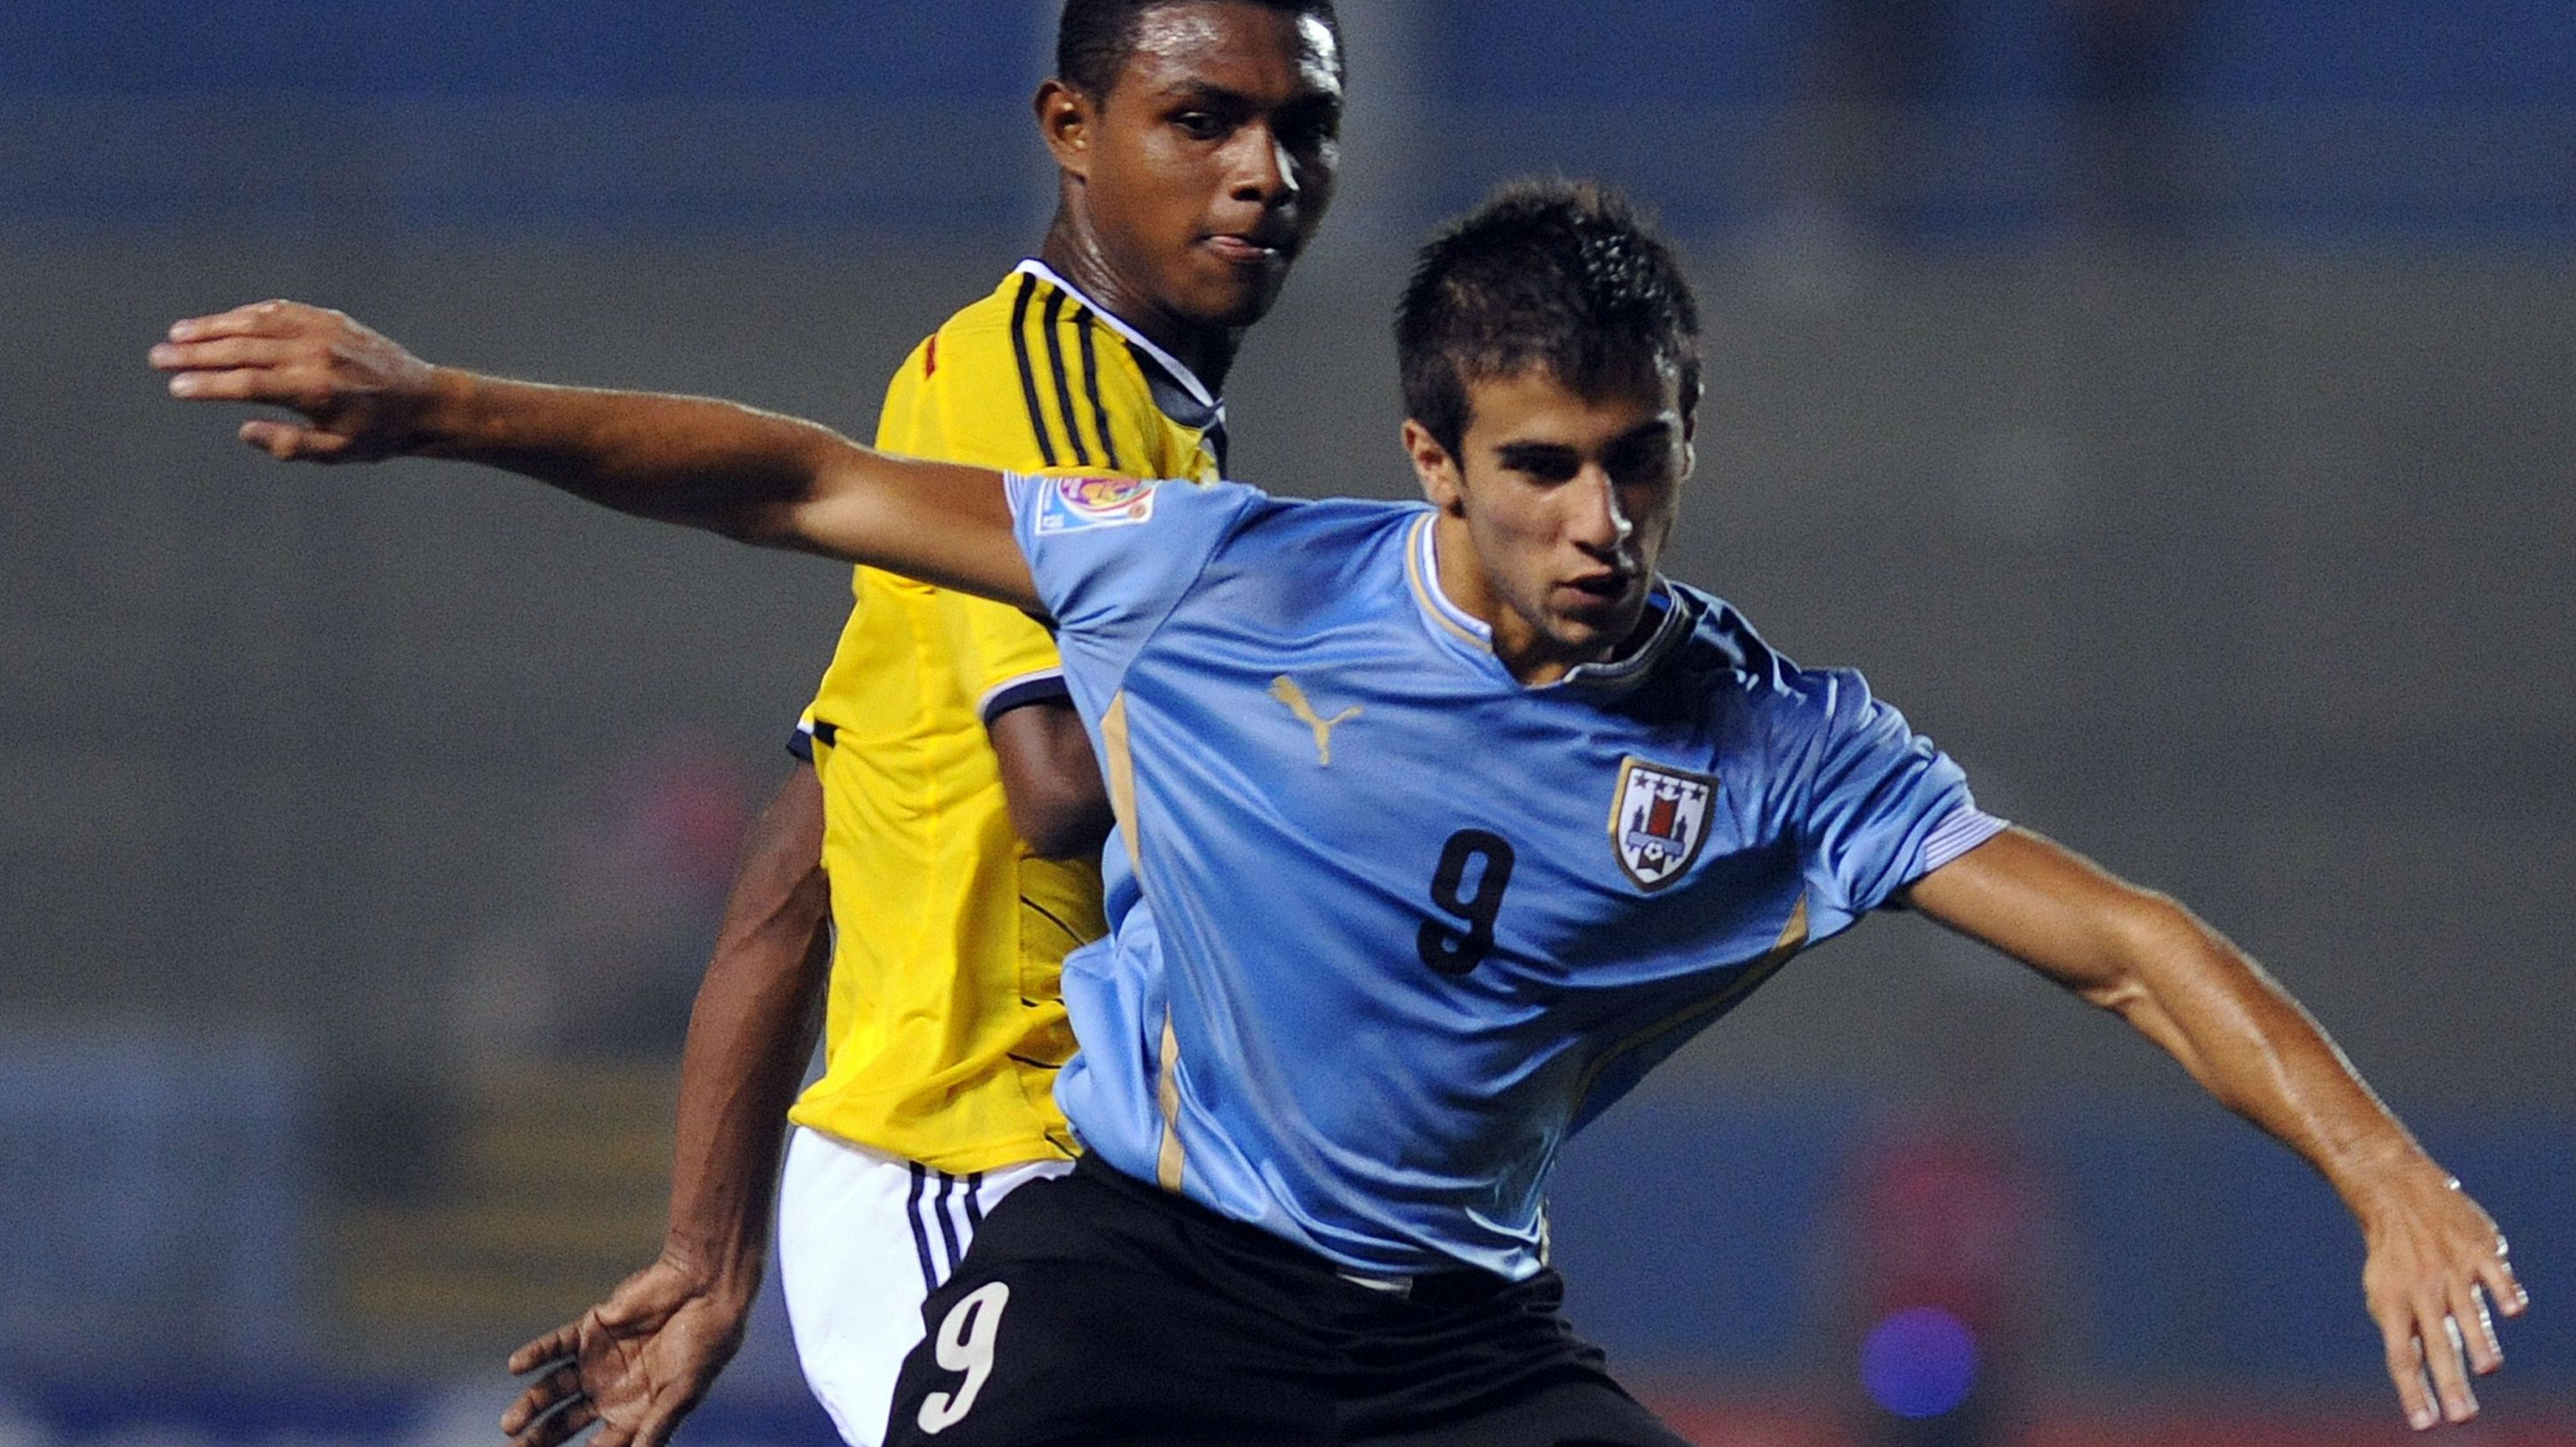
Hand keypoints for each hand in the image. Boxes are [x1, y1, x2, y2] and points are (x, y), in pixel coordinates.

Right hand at [150, 299, 437, 461]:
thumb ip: (288, 445)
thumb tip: (242, 429)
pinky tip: (224, 322)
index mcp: (315, 390)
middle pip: (242, 349)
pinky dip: (248, 314)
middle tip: (157, 357)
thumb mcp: (338, 452)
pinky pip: (281, 310)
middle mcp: (316, 354)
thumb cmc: (379, 435)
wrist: (426, 401)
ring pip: (256, 323)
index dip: (208, 384)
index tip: (175, 386)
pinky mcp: (331, 319)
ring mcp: (323, 332)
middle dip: (195, 353)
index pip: (247, 384)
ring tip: (178, 335)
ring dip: (214, 327)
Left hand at [501, 1253, 753, 1446]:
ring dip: (531, 1404)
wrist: (705, 1287)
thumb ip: (657, 1425)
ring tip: (510, 1425)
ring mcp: (598, 1360)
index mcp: (636, 1411)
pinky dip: (536, 1355)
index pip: (600, 1445)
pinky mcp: (591, 1330)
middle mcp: (612, 1390)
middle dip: (540, 1439)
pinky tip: (516, 1366)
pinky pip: (556, 1346)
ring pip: (554, 1388)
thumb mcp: (683, 1391)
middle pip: (566, 1422)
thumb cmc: (707, 1342)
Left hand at [2355, 1166, 2526, 1430]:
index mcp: (2393, 1303)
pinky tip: (2513, 1310)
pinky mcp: (2479, 1249)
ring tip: (2487, 1368)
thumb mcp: (2386, 1292)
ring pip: (2467, 1309)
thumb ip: (2406, 1333)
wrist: (2397, 1192)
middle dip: (2451, 1382)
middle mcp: (2421, 1288)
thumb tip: (2416, 1379)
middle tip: (2463, 1418)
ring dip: (2479, 1339)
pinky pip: (2494, 1273)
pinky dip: (2504, 1290)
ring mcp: (2451, 1267)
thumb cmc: (2393, 1256)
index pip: (2402, 1356)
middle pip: (2438, 1343)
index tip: (2425, 1425)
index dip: (2413, 1392)